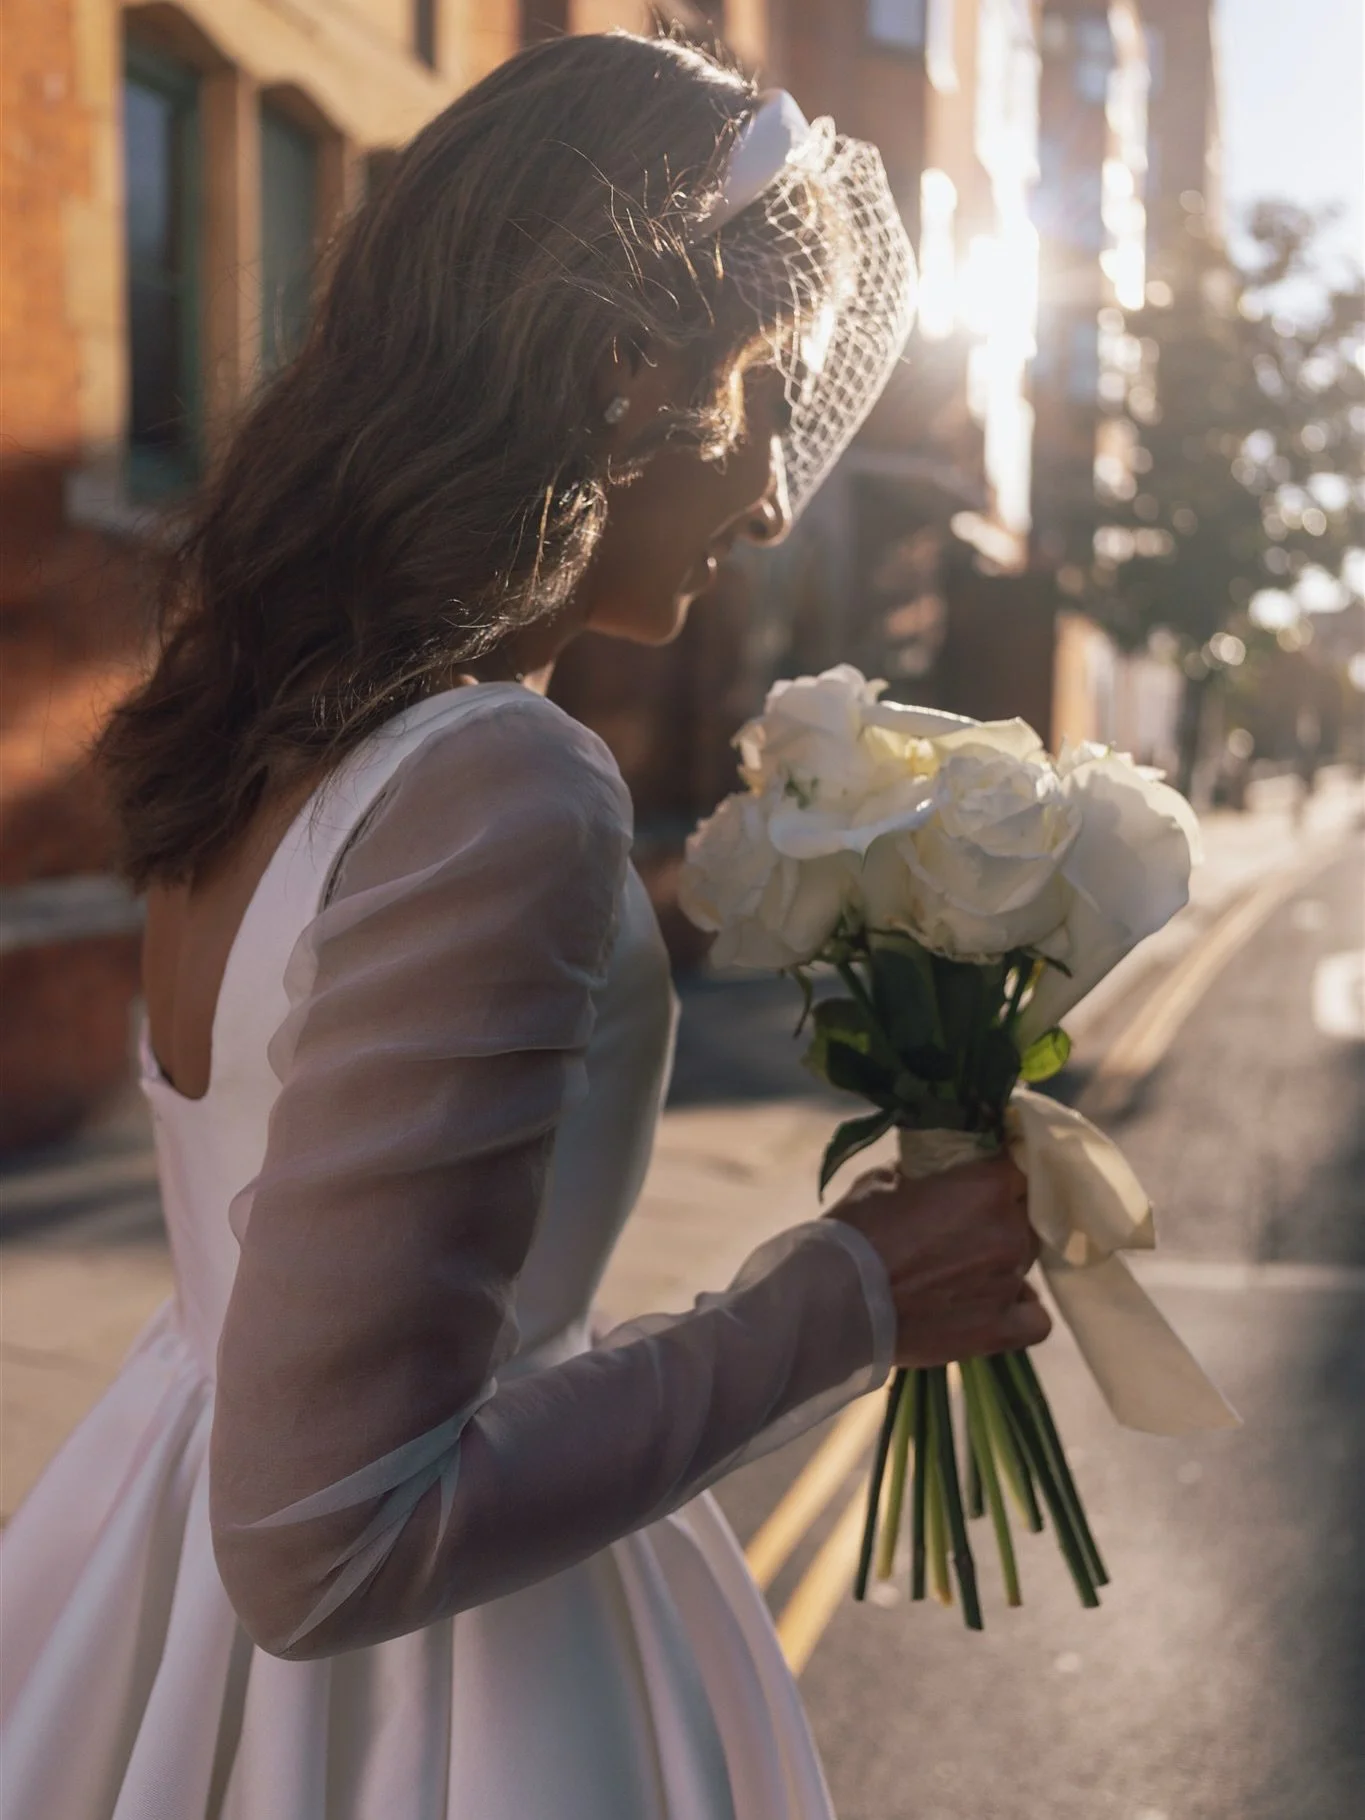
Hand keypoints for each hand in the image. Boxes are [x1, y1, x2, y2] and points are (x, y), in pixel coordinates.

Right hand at [826, 1155, 1049, 1367]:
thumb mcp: (884, 1179)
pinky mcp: (1001, 1328)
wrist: (838, 1300)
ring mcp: (1010, 1282)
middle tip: (962, 1227)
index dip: (1000, 1172)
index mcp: (987, 1186)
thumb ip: (924, 1173)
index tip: (980, 1178)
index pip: (1020, 1166)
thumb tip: (935, 1172)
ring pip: (1026, 1262)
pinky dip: (1020, 1309)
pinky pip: (1036, 1319)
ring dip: (1002, 1260)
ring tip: (963, 1271)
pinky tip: (996, 1305)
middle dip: (1000, 1216)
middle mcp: (1010, 1231)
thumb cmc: (857, 1231)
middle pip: (1025, 1216)